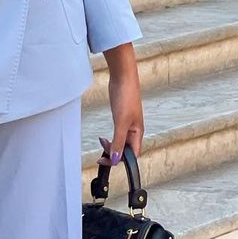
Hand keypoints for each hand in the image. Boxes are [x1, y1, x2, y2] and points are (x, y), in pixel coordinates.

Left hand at [97, 43, 143, 166]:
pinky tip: (103, 138)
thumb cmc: (126, 97)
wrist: (123, 77)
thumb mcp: (121, 122)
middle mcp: (134, 131)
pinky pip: (117, 134)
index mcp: (137, 134)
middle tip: (100, 155)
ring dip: (111, 147)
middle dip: (114, 155)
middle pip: (126, 151)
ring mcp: (127, 125)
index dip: (119, 161)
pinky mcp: (120, 118)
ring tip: (101, 144)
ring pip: (120, 143)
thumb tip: (115, 159)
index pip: (131, 156)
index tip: (106, 161)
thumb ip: (118, 141)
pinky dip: (110, 139)